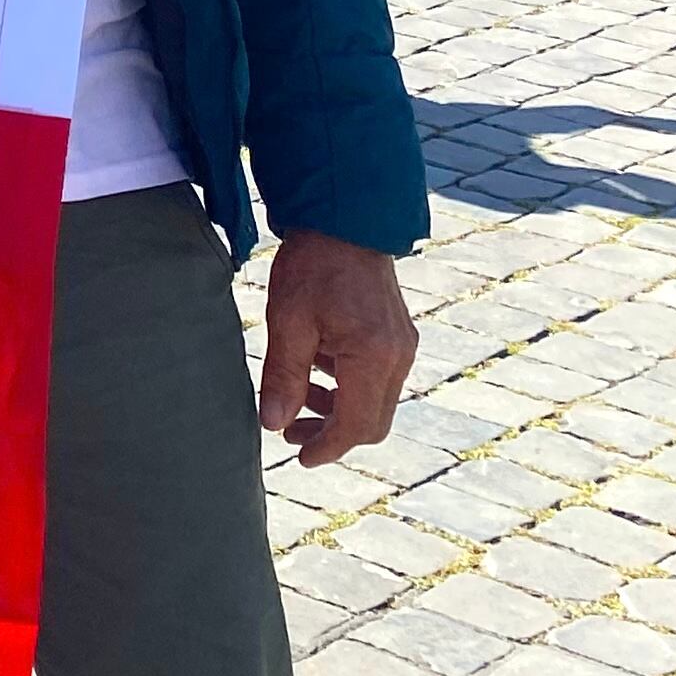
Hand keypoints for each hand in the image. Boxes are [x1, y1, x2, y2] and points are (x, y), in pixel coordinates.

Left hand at [259, 231, 416, 464]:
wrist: (346, 218)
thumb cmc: (313, 265)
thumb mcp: (288, 319)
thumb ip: (283, 376)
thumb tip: (272, 424)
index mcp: (373, 357)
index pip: (355, 425)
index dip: (327, 448)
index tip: (299, 457)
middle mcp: (398, 357)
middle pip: (372, 421)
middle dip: (332, 434)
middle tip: (290, 432)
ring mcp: (403, 346)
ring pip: (376, 402)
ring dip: (339, 410)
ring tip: (297, 402)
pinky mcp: (398, 335)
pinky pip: (378, 378)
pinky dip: (349, 386)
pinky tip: (317, 369)